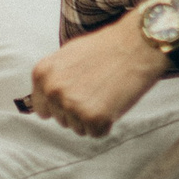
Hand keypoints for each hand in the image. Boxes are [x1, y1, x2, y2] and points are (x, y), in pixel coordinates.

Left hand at [26, 14, 166, 137]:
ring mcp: (72, 105)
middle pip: (62, 120)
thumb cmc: (105, 48)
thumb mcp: (67, 56)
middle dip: (79, 110)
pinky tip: (114, 102)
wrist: (136, 45)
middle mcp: (53, 91)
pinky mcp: (93, 118)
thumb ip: (54, 78)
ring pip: (79, 128)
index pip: (42, 108)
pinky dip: (108, 123)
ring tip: (106, 93)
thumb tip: (45, 97)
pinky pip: (97, 133)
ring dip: (93, 117)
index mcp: (42, 74)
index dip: (61, 106)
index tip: (76, 98)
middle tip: (97, 89)